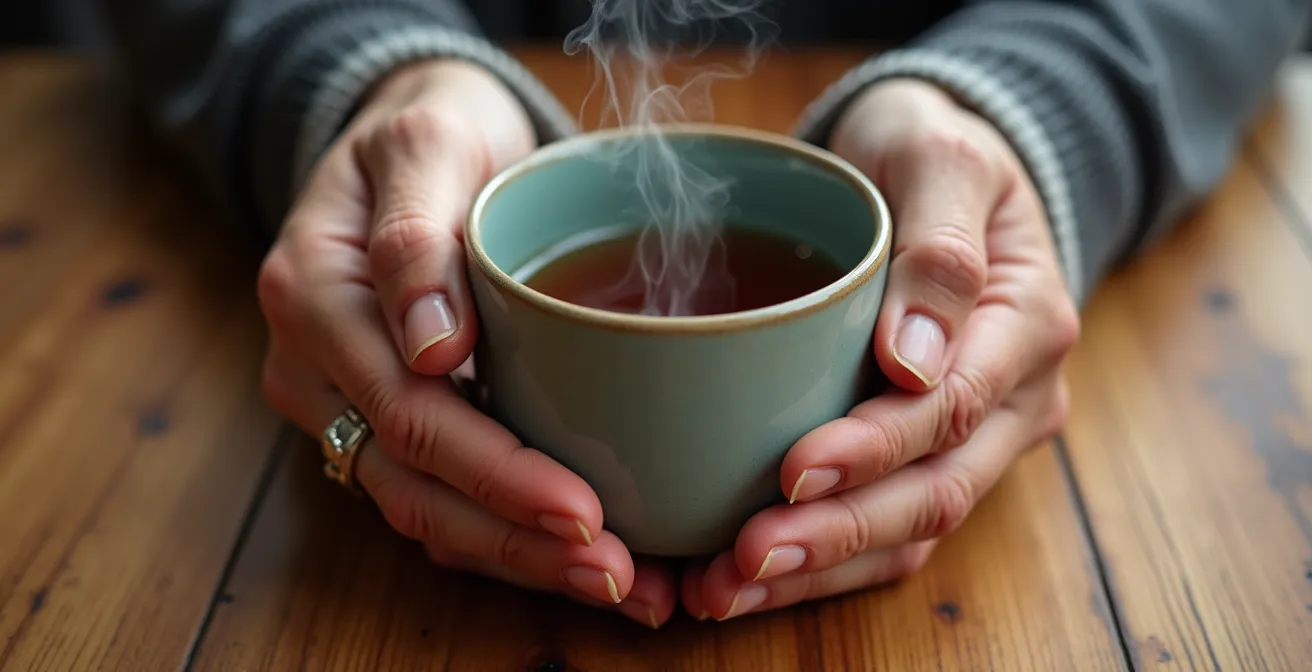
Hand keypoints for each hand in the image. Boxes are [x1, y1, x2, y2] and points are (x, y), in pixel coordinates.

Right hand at [256, 59, 675, 627]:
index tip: (584, 511)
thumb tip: (432, 347)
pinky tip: (579, 557)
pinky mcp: (385, 420)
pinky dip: (507, 536)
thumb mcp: (427, 142)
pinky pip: (437, 496)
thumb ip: (418, 233)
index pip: (409, 412)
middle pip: (415, 486)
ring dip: (520, 558)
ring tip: (618, 585)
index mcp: (314, 297)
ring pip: (424, 511)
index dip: (498, 474)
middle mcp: (315, 367)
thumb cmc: (430, 132)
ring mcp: (343, 402)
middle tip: (619, 575)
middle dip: (519, 542)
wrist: (414, 142)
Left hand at [683, 79, 1080, 619]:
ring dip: (818, 569)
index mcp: (1026, 325)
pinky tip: (746, 573)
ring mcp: (977, 437)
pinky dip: (819, 559)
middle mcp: (1014, 399)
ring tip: (723, 590)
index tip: (790, 471)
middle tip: (741, 559)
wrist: (936, 171)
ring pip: (909, 530)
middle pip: (932, 493)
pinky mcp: (927, 453)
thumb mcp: (942, 158)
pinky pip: (884, 526)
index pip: (952, 410)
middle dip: (835, 536)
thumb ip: (940, 246)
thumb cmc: (932, 150)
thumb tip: (914, 359)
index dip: (872, 450)